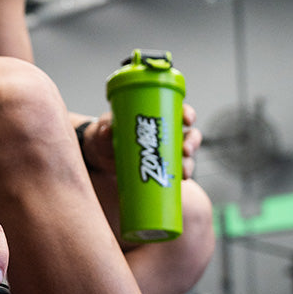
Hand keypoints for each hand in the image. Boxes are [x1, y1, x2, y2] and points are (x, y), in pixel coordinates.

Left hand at [82, 102, 201, 179]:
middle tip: (185, 150)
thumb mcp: (105, 129)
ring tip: (184, 172)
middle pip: (190, 135)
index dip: (188, 114)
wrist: (99, 155)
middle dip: (192, 143)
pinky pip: (176, 173)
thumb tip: (107, 130)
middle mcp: (166, 134)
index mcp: (158, 117)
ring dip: (190, 163)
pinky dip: (180, 177)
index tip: (187, 119)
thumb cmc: (106, 134)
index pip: (179, 111)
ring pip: (186, 156)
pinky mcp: (160, 169)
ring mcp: (165, 153)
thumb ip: (105, 129)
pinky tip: (180, 181)